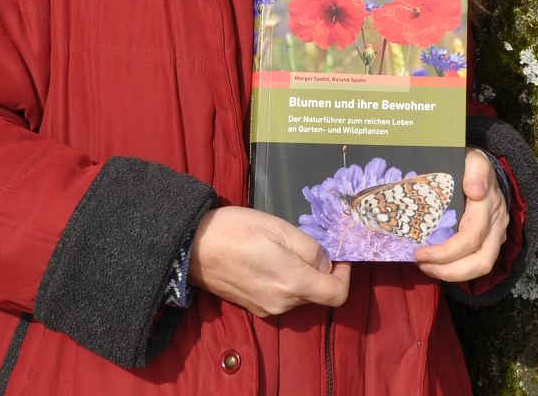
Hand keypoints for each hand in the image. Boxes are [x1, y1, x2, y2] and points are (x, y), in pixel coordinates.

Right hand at [188, 205, 350, 315]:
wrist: (192, 247)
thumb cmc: (237, 230)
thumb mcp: (281, 229)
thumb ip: (310, 249)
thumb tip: (326, 263)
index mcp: (293, 284)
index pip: (337, 295)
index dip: (345, 275)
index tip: (339, 256)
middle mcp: (282, 304)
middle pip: (317, 293)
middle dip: (320, 271)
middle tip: (306, 244)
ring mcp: (266, 308)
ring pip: (299, 295)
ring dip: (301, 275)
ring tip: (282, 249)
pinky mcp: (253, 307)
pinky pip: (281, 297)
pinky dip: (284, 282)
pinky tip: (268, 260)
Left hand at [413, 148, 508, 283]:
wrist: (484, 168)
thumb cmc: (471, 164)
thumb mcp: (473, 158)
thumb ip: (476, 169)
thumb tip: (475, 190)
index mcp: (488, 205)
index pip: (471, 238)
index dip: (445, 252)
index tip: (419, 252)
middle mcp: (496, 224)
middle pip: (481, 262)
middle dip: (449, 271)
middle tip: (421, 264)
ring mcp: (497, 234)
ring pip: (482, 267)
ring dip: (452, 274)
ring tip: (427, 267)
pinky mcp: (492, 241)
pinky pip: (477, 263)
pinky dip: (456, 269)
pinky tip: (436, 263)